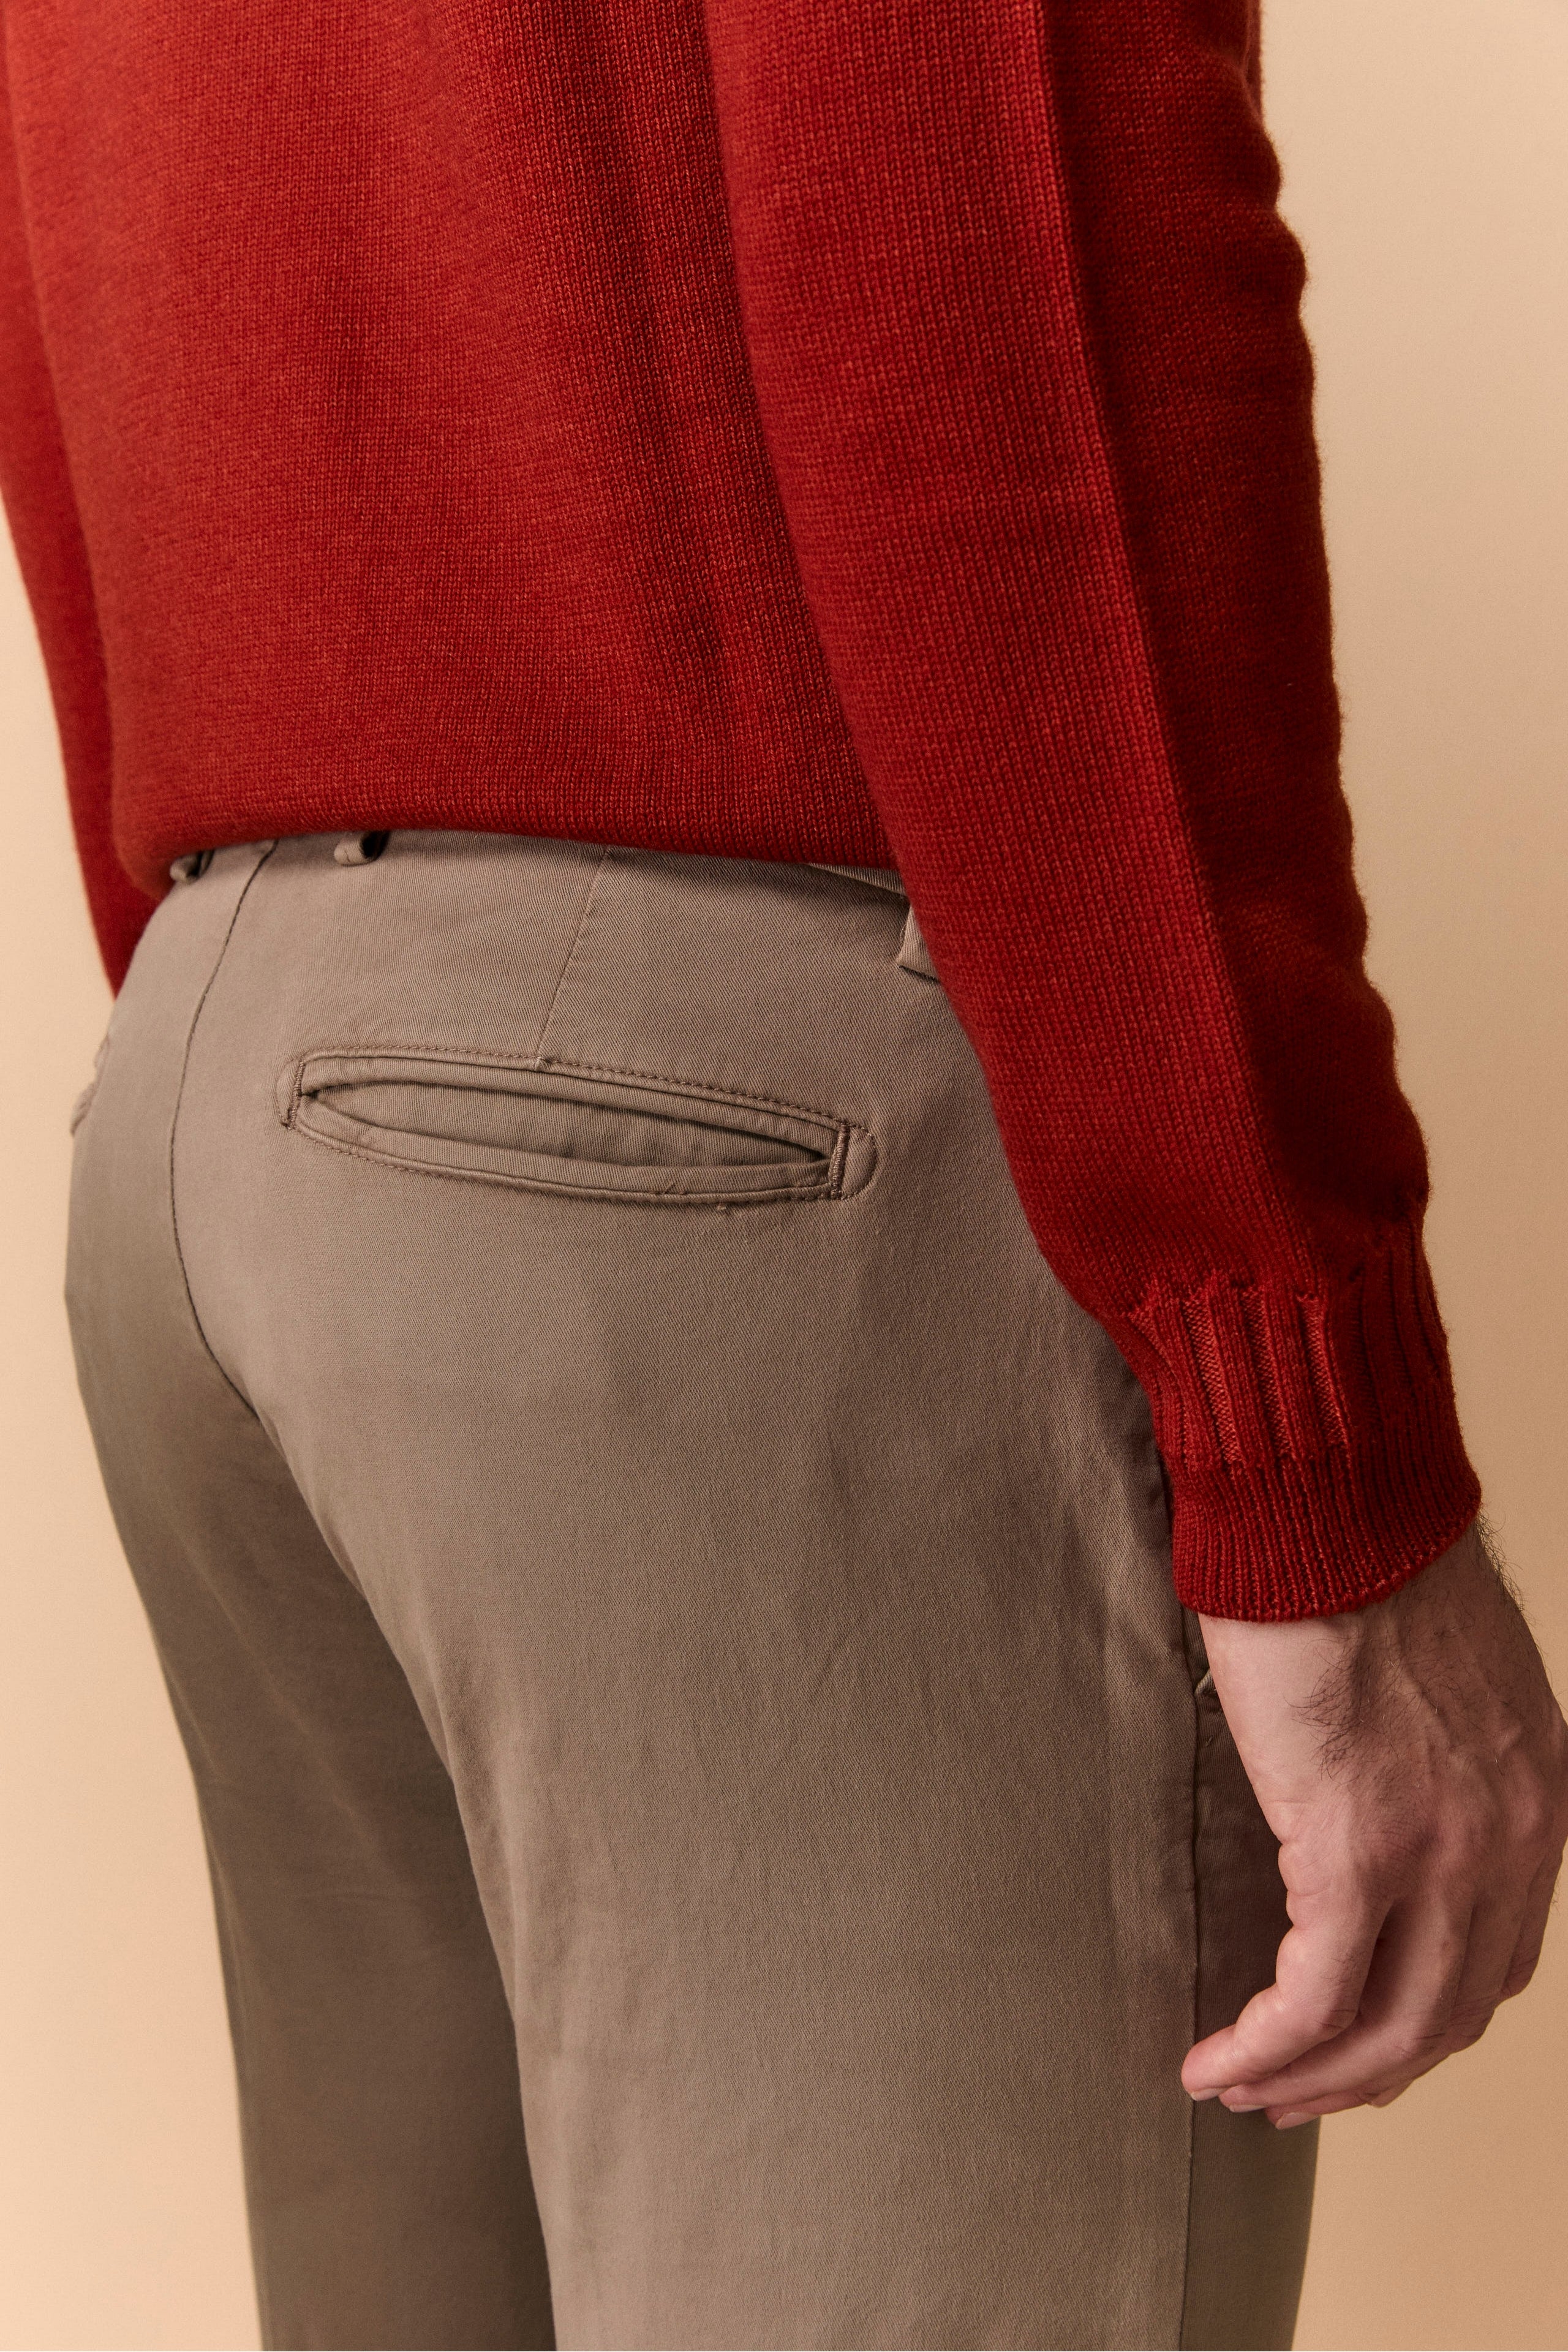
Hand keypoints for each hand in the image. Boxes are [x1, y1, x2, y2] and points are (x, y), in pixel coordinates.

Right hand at [1183, 1516, 1567, 2127]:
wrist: (1328, 1506)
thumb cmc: (1359, 1557)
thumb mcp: (1451, 1673)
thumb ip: (1443, 1752)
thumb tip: (1382, 1792)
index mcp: (1540, 1796)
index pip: (1501, 1956)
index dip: (1427, 2020)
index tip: (1361, 2042)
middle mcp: (1512, 1841)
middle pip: (1451, 2012)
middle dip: (1368, 2073)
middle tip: (1294, 2096)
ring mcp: (1441, 1853)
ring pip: (1390, 2028)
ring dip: (1311, 2079)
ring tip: (1241, 2090)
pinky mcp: (1354, 1852)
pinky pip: (1315, 1996)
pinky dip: (1265, 2047)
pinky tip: (1218, 2061)